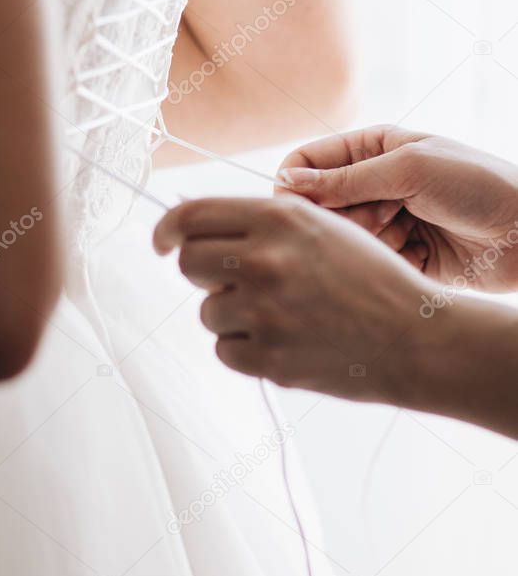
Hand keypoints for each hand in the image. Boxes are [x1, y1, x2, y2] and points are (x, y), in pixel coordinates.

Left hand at [153, 195, 438, 401]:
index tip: (161, 241)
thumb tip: (188, 223)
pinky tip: (287, 339)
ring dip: (232, 314)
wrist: (414, 336)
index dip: (166, 229)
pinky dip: (247, 348)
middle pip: (187, 263)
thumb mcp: (319, 224)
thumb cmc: (367, 276)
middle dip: (203, 272)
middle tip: (233, 280)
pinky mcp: (269, 358)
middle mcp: (265, 260)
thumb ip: (258, 220)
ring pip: (207, 311)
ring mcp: (265, 312)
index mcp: (278, 219)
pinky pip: (225, 350)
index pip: (190, 217)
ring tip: (282, 313)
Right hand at [277, 126, 517, 292]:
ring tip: (407, 233)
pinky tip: (420, 254)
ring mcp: (388, 220)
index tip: (294, 208)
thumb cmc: (476, 185)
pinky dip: (389, 262)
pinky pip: (371, 263)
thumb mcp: (408, 169)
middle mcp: (374, 183)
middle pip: (321, 205)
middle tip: (381, 217)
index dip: (294, 184)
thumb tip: (286, 180)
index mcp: (372, 148)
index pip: (308, 161)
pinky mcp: (403, 256)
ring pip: (345, 238)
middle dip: (342, 216)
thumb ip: (345, 179)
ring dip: (369, 240)